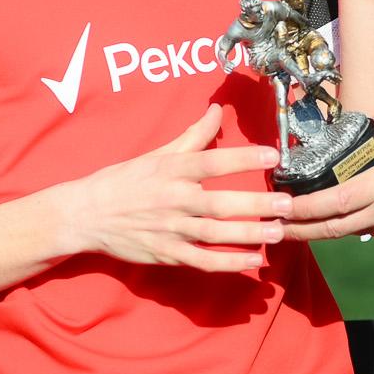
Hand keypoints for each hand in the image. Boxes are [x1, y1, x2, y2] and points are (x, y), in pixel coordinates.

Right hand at [59, 105, 290, 272]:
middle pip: (219, 204)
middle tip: (287, 204)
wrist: (86, 215)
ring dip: (248, 234)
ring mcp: (170, 230)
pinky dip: (228, 264)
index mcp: (171, 170)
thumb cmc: (124, 180)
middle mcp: (173, 200)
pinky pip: (202, 261)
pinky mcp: (166, 254)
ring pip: (215, 235)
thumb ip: (193, 135)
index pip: (212, 162)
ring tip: (278, 231)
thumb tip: (216, 109)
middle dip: (256, 204)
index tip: (273, 156)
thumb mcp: (157, 153)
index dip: (243, 158)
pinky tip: (253, 261)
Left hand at [283, 114, 373, 248]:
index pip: (329, 204)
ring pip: (352, 231)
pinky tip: (351, 216)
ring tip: (306, 219)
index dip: (300, 209)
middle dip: (298, 230)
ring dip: (327, 228)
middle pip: (330, 230)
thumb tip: (365, 118)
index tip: (280, 206)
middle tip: (275, 227)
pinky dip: (357, 225)